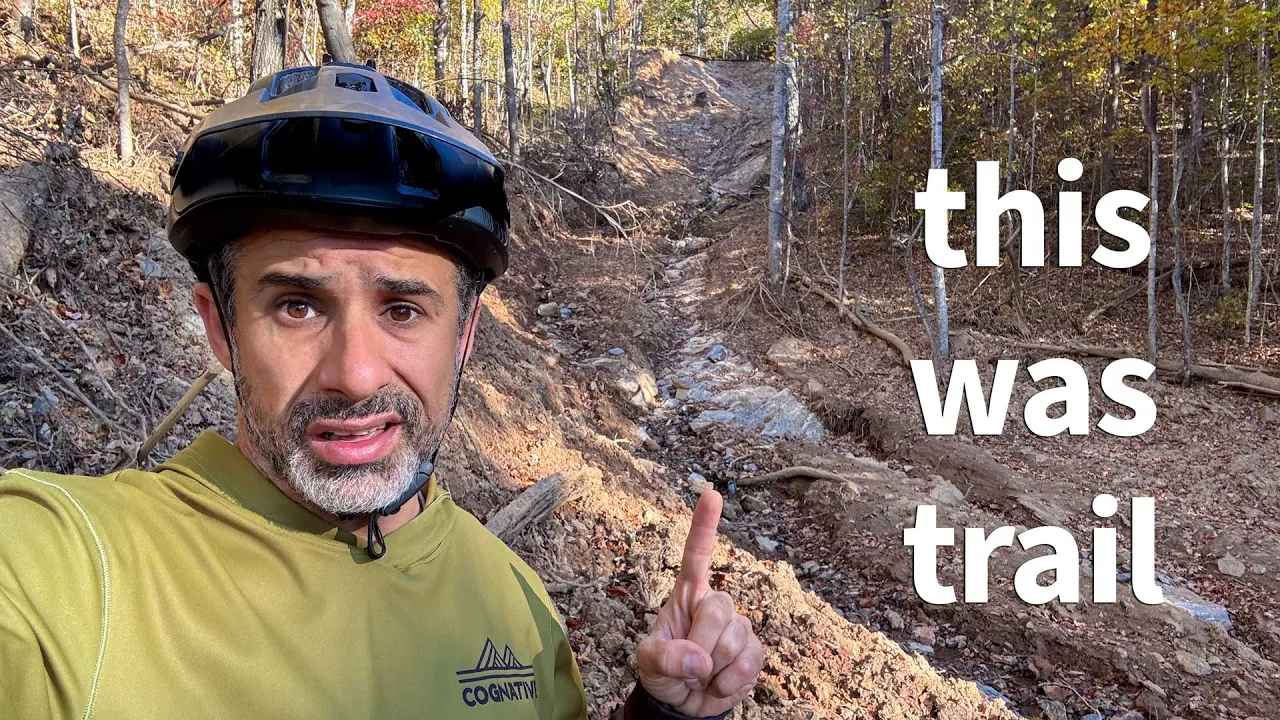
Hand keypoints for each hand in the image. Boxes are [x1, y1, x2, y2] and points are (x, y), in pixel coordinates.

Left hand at [635, 488, 763, 716]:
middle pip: (718, 609)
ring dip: (714, 668)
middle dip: (700, 644)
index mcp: (687, 595)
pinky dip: (730, 682)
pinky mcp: (755, 652)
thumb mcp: (648, 663)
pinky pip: (750, 663)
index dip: (705, 525)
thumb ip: (665, 658)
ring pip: (735, 639)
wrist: (684, 704)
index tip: (711, 494)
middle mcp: (715, 605)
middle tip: (690, 663)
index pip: (697, 555)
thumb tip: (700, 658)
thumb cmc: (663, 672)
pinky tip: (719, 683)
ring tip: (702, 674)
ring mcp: (738, 627)